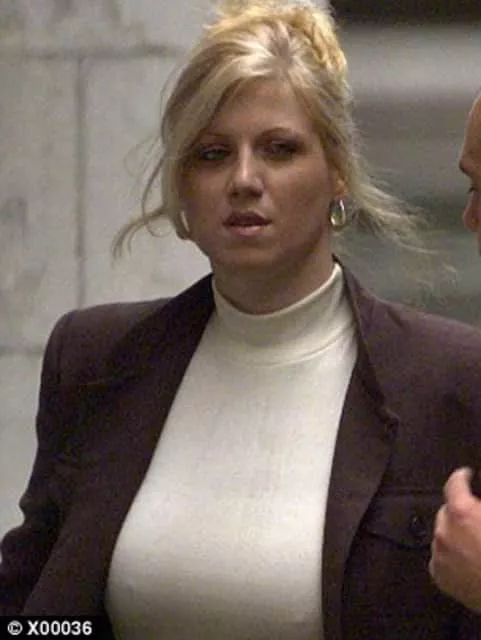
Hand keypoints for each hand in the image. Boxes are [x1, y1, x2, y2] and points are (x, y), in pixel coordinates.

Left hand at [429, 467, 480, 612]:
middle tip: (476, 520)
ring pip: (443, 533)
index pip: (454, 483)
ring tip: (475, 544)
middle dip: (460, 512)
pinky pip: (441, 556)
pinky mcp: (438, 574)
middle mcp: (444, 530)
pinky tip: (468, 560)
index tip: (465, 475)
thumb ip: (480, 506)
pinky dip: (451, 555)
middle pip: (447, 510)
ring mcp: (439, 553)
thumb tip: (477, 504)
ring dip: (455, 534)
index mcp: (462, 513)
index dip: (461, 476)